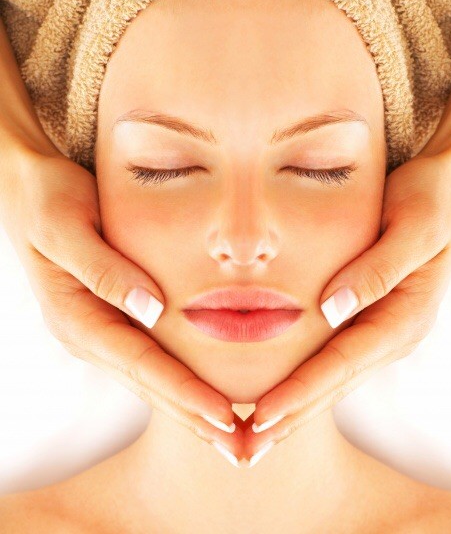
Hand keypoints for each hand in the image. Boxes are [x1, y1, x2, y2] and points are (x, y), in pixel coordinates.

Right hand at [0, 149, 244, 459]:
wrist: (29, 186)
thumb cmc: (47, 199)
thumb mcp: (68, 226)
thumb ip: (105, 270)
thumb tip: (151, 310)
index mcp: (77, 316)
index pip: (141, 364)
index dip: (184, 392)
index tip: (224, 415)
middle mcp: (87, 332)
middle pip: (148, 384)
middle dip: (194, 416)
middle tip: (239, 446)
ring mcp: (98, 328)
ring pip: (150, 377)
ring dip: (189, 406)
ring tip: (229, 432)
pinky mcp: (111, 317)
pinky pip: (149, 357)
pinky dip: (178, 379)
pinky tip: (201, 390)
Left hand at [246, 137, 450, 461]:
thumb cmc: (432, 199)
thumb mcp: (412, 226)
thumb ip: (375, 270)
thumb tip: (331, 310)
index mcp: (403, 317)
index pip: (340, 365)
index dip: (299, 393)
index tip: (260, 418)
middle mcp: (393, 333)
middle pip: (334, 384)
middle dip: (291, 417)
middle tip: (246, 449)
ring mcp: (384, 329)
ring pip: (333, 378)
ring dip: (296, 407)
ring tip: (256, 434)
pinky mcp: (371, 318)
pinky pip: (334, 359)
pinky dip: (307, 380)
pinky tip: (283, 391)